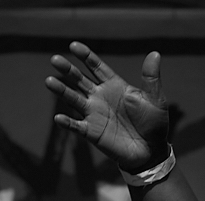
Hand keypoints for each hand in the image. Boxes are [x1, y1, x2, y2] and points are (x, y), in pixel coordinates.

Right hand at [45, 44, 172, 172]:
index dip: (85, 56)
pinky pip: (76, 126)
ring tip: (49, 81)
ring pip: (73, 99)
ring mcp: (94, 114)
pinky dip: (67, 123)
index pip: (96, 67)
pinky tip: (58, 117)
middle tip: (55, 59)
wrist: (150, 150)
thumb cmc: (153, 123)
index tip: (73, 46)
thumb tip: (155, 53)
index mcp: (114, 85)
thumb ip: (151, 77)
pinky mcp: (92, 132)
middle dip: (68, 70)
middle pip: (80, 80)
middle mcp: (100, 97)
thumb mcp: (154, 98)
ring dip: (61, 91)